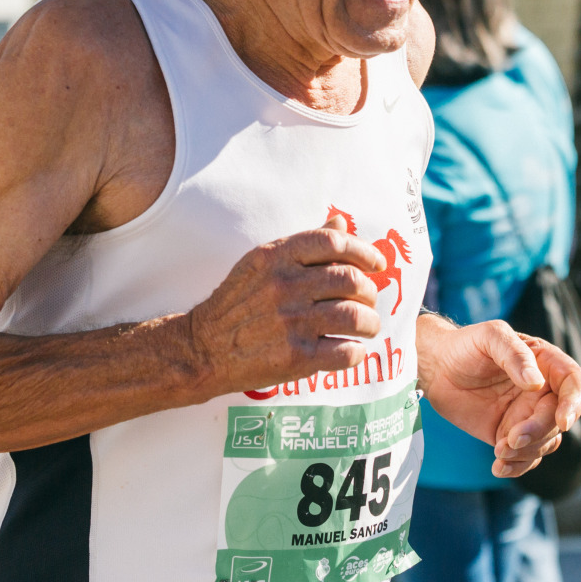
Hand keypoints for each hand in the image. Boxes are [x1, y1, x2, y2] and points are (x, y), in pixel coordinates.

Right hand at [189, 213, 387, 396]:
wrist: (204, 346)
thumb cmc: (237, 301)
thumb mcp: (262, 263)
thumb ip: (304, 245)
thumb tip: (341, 223)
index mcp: (276, 256)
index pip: (333, 242)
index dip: (364, 251)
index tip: (377, 264)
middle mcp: (284, 286)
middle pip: (350, 280)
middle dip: (369, 292)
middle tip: (368, 301)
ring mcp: (290, 323)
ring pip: (355, 317)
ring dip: (370, 323)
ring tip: (367, 326)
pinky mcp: (294, 358)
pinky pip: (346, 353)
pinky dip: (357, 352)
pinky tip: (351, 349)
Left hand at [417, 315, 580, 477]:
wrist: (436, 368)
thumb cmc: (464, 345)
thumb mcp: (488, 336)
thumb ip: (514, 354)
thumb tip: (536, 383)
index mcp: (543, 363)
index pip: (574, 383)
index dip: (573, 403)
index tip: (561, 421)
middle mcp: (541, 391)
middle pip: (558, 418)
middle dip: (538, 432)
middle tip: (510, 438)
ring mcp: (527, 415)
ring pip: (546, 441)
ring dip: (527, 451)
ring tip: (499, 450)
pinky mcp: (511, 435)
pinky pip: (526, 457)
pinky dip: (517, 466)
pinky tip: (498, 466)